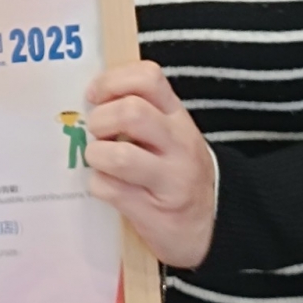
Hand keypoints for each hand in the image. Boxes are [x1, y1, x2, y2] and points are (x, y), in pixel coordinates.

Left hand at [85, 60, 215, 268]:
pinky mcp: (155, 213)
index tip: (94, 96)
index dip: (112, 81)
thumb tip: (90, 99)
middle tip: (97, 134)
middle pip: (131, 112)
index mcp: (177, 117)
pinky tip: (106, 186)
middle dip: (100, 120)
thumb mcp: (169, 134)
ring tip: (100, 161)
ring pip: (119, 156)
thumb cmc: (176, 171)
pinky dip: (98, 185)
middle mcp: (179, 144)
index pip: (149, 78)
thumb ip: (140, 112)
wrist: (212, 224)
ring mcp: (170, 180)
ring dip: (96, 156)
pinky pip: (110, 190)